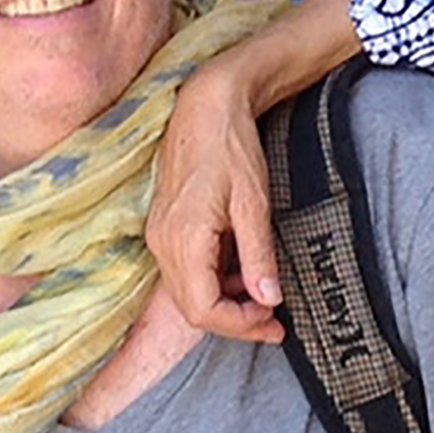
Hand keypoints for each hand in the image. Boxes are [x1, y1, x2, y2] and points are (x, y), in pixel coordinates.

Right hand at [145, 54, 286, 342]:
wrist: (206, 106)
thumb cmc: (231, 148)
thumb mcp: (253, 204)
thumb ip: (258, 255)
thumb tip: (269, 300)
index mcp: (183, 240)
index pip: (203, 310)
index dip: (240, 326)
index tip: (274, 324)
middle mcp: (162, 243)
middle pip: (192, 307)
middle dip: (235, 321)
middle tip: (274, 322)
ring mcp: (159, 235)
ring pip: (187, 291)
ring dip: (225, 303)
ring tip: (263, 297)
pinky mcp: (164, 227)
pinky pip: (185, 270)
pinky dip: (214, 281)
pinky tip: (242, 271)